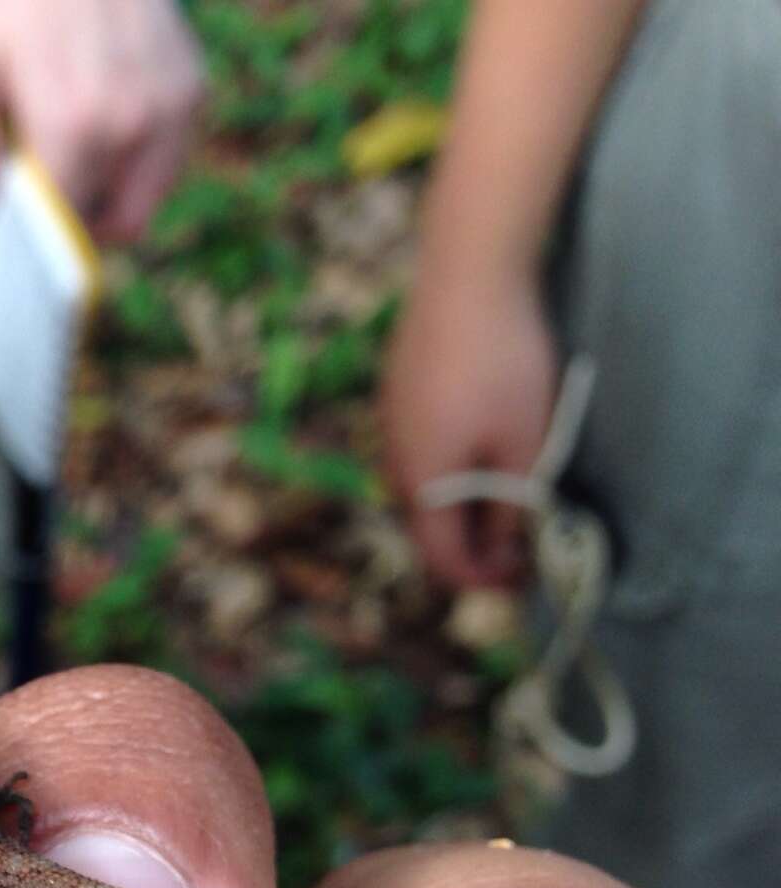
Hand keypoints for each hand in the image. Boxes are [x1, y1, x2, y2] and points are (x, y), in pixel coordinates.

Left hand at [0, 0, 202, 242]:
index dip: (41, 234)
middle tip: (44, 175)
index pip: (65, 226)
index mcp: (77, 124)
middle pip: (106, 221)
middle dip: (72, 212)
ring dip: (109, 194)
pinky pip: (166, 167)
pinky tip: (107, 123)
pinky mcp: (192, 92)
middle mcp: (135, 122)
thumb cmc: (12, 8)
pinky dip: (137, 163)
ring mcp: (172, 108)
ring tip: (76, 147)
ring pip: (143, 204)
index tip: (24, 219)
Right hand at [382, 262, 560, 590]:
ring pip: (426, 488)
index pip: (444, 561)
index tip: (526, 575)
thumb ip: (516, 505)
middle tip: (527, 538)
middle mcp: (394, 463)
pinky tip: (490, 438)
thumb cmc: (502, 361)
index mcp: (422, 484)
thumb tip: (508, 548)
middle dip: (476, 544)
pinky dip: (454, 466)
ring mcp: (391, 427)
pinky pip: (422, 451)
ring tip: (515, 486)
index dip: (485, 581)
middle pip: (430, 527)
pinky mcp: (397, 396)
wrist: (465, 275)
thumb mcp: (526, 442)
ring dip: (468, 503)